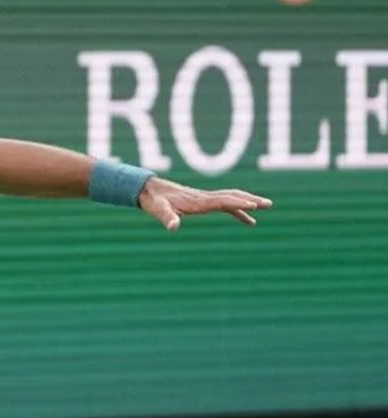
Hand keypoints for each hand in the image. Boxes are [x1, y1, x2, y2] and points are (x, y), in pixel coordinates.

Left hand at [138, 177, 272, 231]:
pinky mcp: (202, 202)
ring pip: (232, 198)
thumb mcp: (158, 210)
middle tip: (268, 204)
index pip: (223, 200)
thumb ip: (166, 218)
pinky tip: (247, 220)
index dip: (238, 202)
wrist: (148, 190)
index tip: (254, 204)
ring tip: (265, 207)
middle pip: (233, 196)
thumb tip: (172, 227)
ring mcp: (205, 199)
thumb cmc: (154, 200)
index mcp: (198, 201)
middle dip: (251, 199)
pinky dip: (237, 210)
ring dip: (248, 202)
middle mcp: (205, 198)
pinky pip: (225, 205)